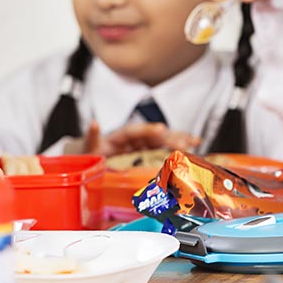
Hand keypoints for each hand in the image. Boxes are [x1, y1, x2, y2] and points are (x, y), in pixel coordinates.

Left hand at [82, 121, 200, 156]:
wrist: (91, 159)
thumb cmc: (90, 153)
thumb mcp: (89, 147)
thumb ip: (92, 136)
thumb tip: (94, 123)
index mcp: (118, 136)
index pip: (134, 131)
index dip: (148, 130)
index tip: (161, 129)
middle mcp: (132, 138)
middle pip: (152, 135)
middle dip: (169, 138)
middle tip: (185, 142)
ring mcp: (140, 145)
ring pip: (160, 140)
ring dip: (177, 140)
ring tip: (194, 142)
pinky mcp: (145, 152)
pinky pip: (162, 149)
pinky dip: (176, 147)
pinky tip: (192, 146)